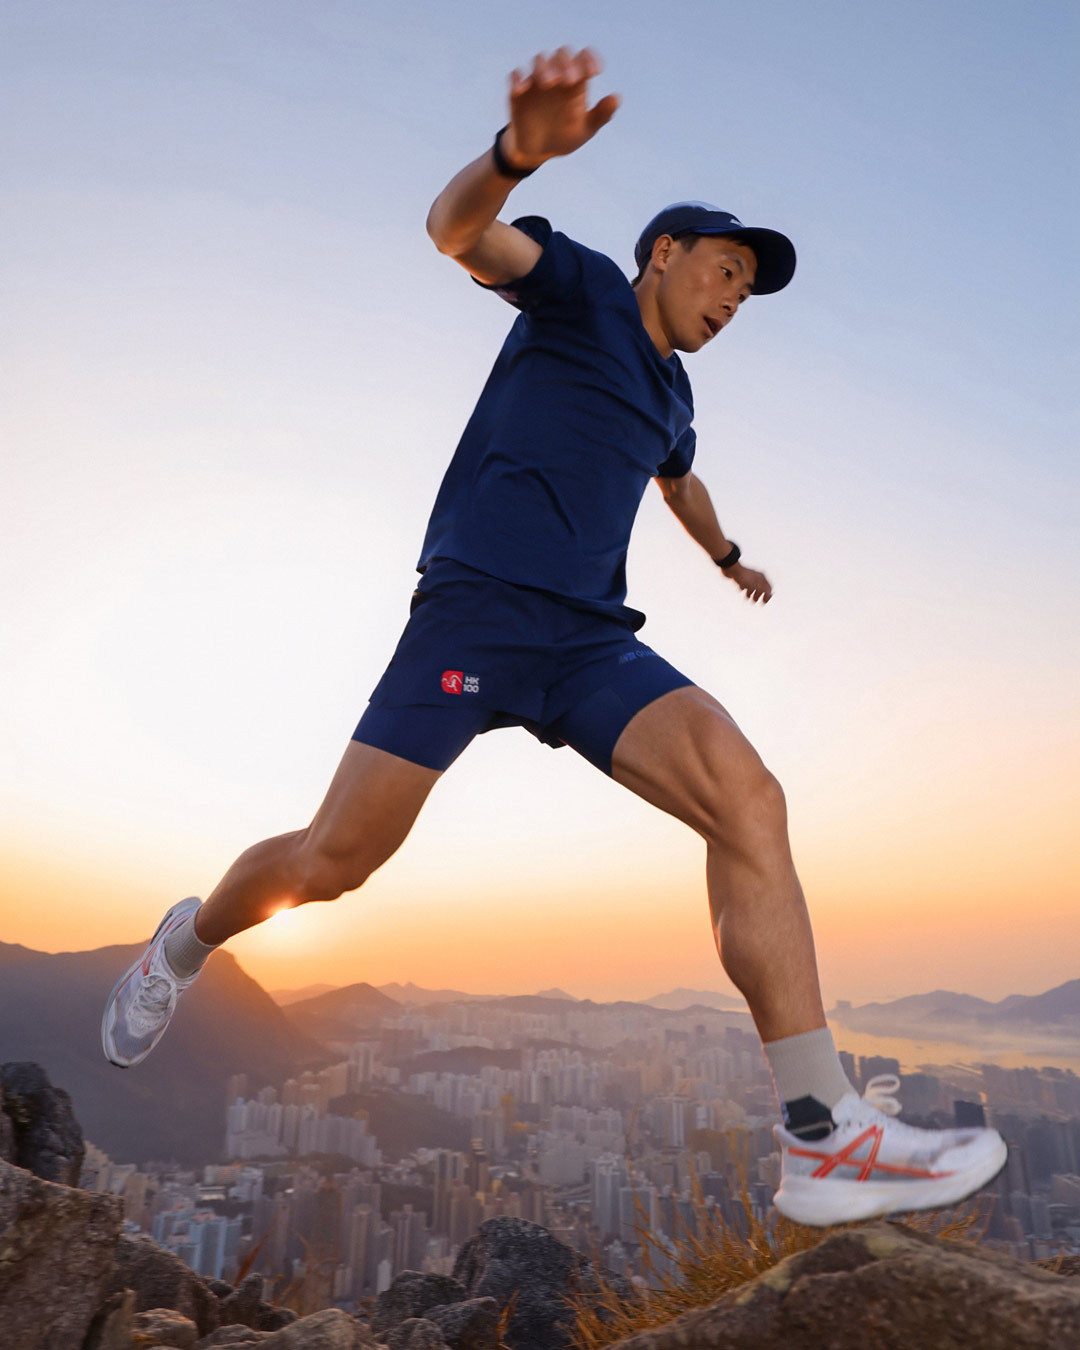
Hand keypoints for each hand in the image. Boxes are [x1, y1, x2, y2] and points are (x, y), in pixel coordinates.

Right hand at [502, 47, 619, 169]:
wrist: (536, 152)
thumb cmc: (563, 137)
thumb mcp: (585, 130)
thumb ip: (601, 115)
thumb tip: (617, 97)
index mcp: (575, 83)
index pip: (584, 58)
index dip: (590, 59)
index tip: (595, 72)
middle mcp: (557, 77)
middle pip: (562, 54)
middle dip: (567, 63)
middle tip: (571, 81)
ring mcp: (536, 82)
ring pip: (540, 59)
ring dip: (545, 67)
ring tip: (549, 83)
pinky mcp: (517, 92)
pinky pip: (515, 75)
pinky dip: (518, 78)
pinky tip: (523, 89)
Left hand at [726, 563, 771, 603]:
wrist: (732, 569)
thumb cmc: (744, 577)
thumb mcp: (756, 586)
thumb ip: (764, 590)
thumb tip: (770, 594)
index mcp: (762, 578)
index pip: (768, 587)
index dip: (768, 595)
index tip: (764, 602)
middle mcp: (757, 577)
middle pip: (761, 588)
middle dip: (758, 595)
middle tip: (754, 599)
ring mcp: (749, 577)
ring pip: (752, 587)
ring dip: (751, 593)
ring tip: (747, 597)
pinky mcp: (742, 578)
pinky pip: (745, 585)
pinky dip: (744, 588)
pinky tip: (741, 588)